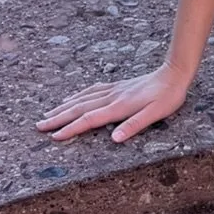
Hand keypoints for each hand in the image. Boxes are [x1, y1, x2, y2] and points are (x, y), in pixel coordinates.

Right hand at [36, 65, 188, 144]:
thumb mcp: (156, 114)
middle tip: (38, 126)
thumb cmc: (167, 96)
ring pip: (82, 98)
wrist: (174, 73)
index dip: (70, 129)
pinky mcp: (117, 86)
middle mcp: (112, 97)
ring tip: (47, 114)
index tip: (54, 137)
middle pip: (79, 108)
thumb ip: (135, 125)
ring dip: (64, 107)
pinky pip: (91, 90)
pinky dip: (77, 95)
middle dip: (58, 118)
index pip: (89, 119)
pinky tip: (71, 97)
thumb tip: (114, 139)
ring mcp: (113, 90)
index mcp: (119, 106)